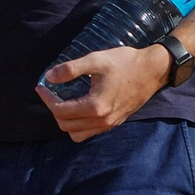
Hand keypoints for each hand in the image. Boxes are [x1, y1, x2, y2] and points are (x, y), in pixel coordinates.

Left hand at [37, 44, 166, 141]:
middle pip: (66, 125)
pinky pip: (90, 132)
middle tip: (50, 93)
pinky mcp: (115, 123)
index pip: (61, 111)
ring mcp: (110, 124)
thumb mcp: (95, 60)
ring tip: (62, 102)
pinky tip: (78, 107)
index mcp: (96, 106)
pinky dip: (79, 125)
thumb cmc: (125, 63)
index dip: (47, 99)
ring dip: (66, 121)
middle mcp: (102, 120)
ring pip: (77, 134)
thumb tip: (49, 77)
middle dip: (54, 110)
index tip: (41, 86)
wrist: (153, 71)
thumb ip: (70, 69)